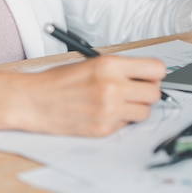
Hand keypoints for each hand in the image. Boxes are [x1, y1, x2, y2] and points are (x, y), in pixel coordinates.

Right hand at [0, 55, 165, 136]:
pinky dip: (119, 121)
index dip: (154, 74)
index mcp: (110, 65)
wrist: (34, 101)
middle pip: (154, 93)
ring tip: (118, 103)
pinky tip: (103, 113)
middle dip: (147, 92)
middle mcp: (112, 87)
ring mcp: (109, 110)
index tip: (149, 77)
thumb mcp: (92, 63)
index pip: (157, 69)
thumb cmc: (61, 81)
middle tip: (134, 91)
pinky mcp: (104, 129)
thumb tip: (151, 76)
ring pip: (144, 112)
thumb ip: (122, 68)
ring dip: (135, 109)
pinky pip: (126, 125)